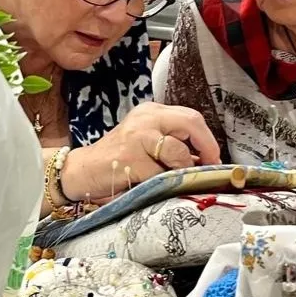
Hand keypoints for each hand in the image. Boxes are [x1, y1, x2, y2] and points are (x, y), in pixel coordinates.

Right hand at [62, 103, 222, 201]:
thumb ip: (173, 145)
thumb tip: (205, 160)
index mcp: (152, 112)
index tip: (213, 159)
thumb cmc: (118, 161)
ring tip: (173, 179)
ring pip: (178, 151)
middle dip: (206, 148)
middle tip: (209, 167)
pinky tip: (151, 185)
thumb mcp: (147, 143)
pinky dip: (163, 183)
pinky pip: (160, 173)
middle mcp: (146, 118)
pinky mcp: (131, 157)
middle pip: (191, 123)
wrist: (82, 171)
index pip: (191, 117)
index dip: (208, 140)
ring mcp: (137, 136)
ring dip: (182, 170)